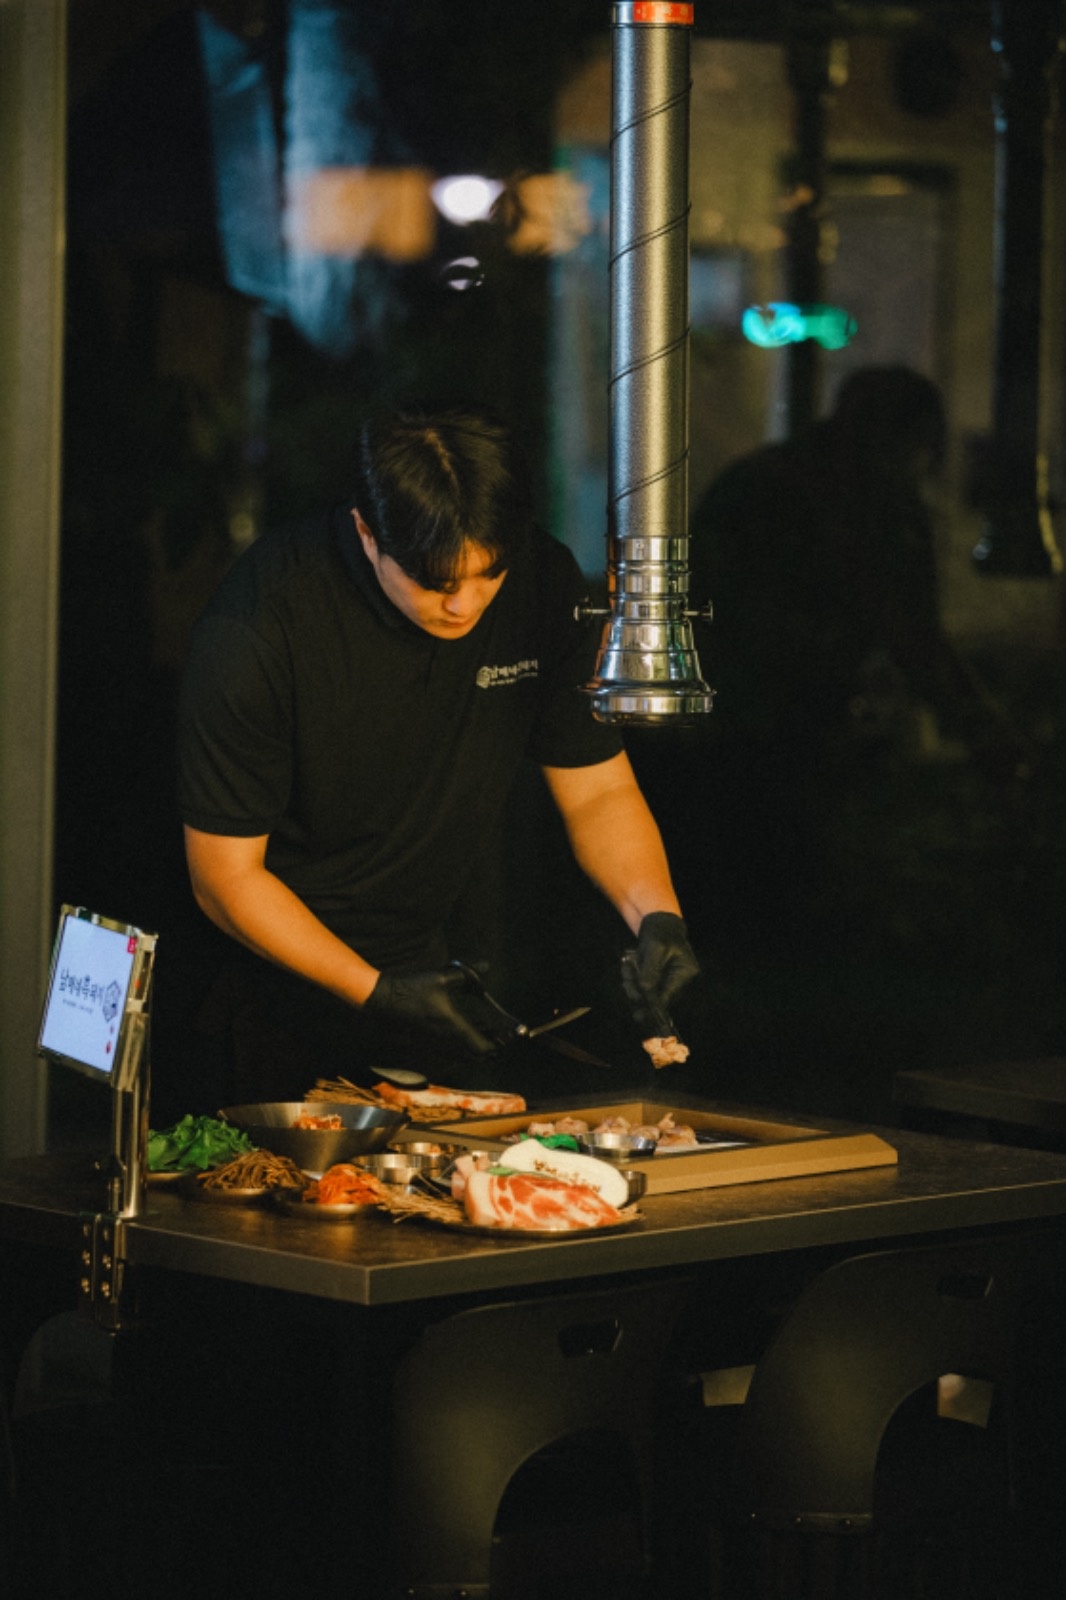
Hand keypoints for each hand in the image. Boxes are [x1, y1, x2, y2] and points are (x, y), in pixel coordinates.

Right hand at [364, 964, 522, 1057]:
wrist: (383, 1000)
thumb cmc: (413, 988)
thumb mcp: (442, 977)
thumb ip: (467, 974)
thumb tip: (486, 965)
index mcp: (455, 1027)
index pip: (483, 1048)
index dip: (497, 1045)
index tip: (506, 1035)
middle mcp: (447, 1041)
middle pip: (476, 1057)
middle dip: (491, 1049)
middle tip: (499, 1036)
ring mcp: (436, 1045)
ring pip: (464, 1057)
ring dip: (477, 1049)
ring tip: (484, 1033)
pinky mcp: (427, 1044)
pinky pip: (452, 1053)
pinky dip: (463, 1048)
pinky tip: (464, 1032)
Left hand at [621, 912, 699, 1034]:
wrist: (659, 924)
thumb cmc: (660, 933)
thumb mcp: (655, 948)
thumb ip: (651, 970)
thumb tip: (645, 991)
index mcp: (685, 972)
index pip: (668, 995)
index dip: (653, 1006)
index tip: (640, 1016)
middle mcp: (680, 980)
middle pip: (658, 997)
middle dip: (639, 991)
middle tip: (627, 980)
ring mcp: (670, 980)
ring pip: (648, 993)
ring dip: (633, 984)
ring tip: (627, 967)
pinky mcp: (659, 979)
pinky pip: (644, 987)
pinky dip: (633, 979)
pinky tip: (629, 967)